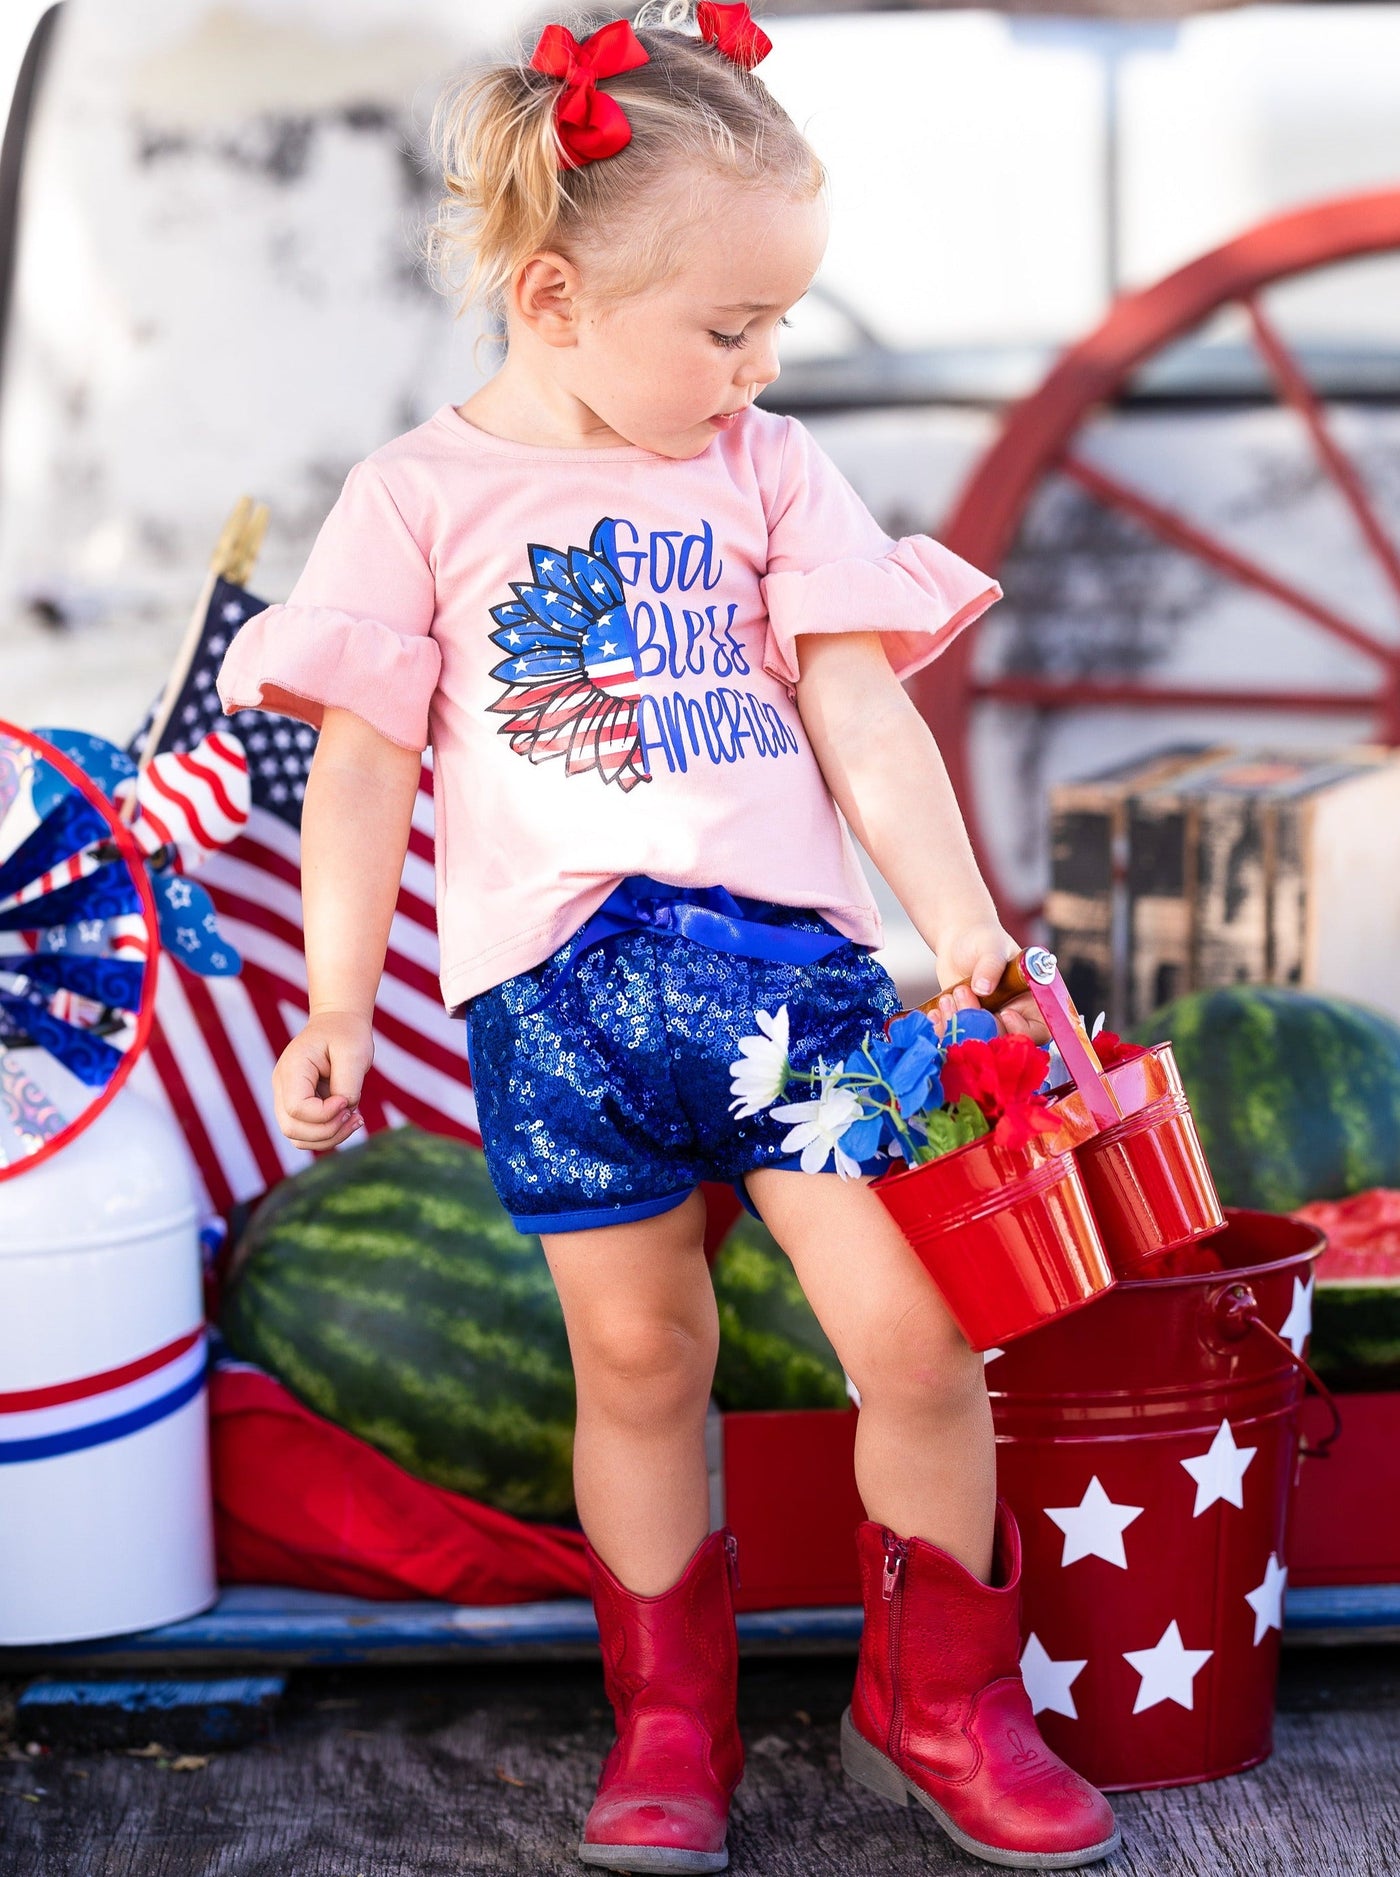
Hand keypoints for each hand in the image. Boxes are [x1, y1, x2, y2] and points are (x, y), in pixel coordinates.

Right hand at [273, 1010, 373, 1149]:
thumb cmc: (346, 1034)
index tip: (347, 1100)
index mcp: (292, 1068)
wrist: (338, 1023)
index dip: (325, 1114)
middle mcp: (282, 1085)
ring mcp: (286, 1098)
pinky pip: (306, 1133)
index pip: (296, 1108)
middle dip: (328, 1131)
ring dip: (329, 1137)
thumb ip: (347, 1083)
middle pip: (291, 1128)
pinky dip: (328, 1135)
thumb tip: (343, 1109)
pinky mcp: (298, 1106)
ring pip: (297, 1137)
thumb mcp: (353, 1052)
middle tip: (355, 1115)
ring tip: (356, 1119)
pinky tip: (350, 1119)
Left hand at [929, 922, 1049, 1044]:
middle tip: (963, 993)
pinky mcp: (968, 1027)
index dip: (1021, 1029)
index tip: (1003, 1013)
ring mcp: (989, 1024)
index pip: (1038, 1031)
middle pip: (1004, 1040)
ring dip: (959, 1024)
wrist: (959, 942)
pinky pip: (957, 1040)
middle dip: (981, 1023)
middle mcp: (1014, 1018)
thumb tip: (983, 988)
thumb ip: (990, 966)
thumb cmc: (983, 940)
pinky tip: (935, 1013)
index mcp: (1032, 1001)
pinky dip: (945, 1030)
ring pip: (977, 1042)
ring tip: (948, 998)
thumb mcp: (990, 948)